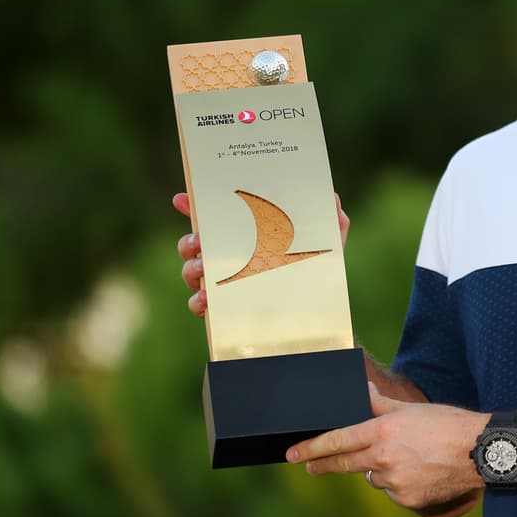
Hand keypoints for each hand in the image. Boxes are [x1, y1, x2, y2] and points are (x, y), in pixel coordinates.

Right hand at [173, 191, 350, 316]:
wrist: (318, 318)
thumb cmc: (317, 275)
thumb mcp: (328, 246)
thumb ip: (334, 222)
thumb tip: (333, 198)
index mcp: (246, 237)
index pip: (214, 217)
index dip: (193, 206)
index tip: (181, 198)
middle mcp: (228, 258)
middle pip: (193, 244)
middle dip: (189, 240)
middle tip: (198, 240)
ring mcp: (222, 284)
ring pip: (191, 271)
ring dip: (190, 268)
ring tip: (201, 267)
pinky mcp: (222, 310)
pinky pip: (198, 305)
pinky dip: (197, 300)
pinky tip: (206, 298)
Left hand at [288, 383, 486, 516]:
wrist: (480, 452)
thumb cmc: (448, 424)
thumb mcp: (411, 408)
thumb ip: (380, 402)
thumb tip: (361, 390)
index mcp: (383, 431)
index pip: (338, 440)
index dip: (313, 447)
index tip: (293, 453)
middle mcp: (384, 458)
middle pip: (344, 463)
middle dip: (322, 463)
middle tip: (307, 465)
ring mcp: (395, 482)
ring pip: (372, 477)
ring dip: (377, 469)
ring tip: (405, 457)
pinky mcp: (408, 499)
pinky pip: (393, 492)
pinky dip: (398, 483)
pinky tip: (418, 472)